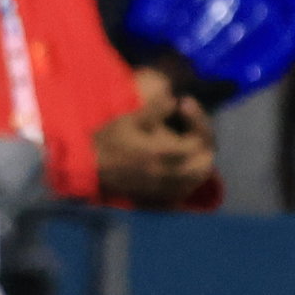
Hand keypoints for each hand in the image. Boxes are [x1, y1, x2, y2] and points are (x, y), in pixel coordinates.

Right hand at [88, 90, 216, 204]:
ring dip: (200, 163)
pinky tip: (182, 168)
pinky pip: (183, 190)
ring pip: (196, 179)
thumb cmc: (108, 140)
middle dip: (204, 145)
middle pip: (204, 164)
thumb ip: (156, 109)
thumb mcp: (131, 119)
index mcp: (162, 152)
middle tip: (193, 129)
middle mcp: (167, 173)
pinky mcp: (156, 195)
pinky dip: (189, 179)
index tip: (185, 107)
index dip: (198, 122)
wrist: (89, 166)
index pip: (198, 141)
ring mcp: (163, 186)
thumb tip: (175, 100)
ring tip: (192, 147)